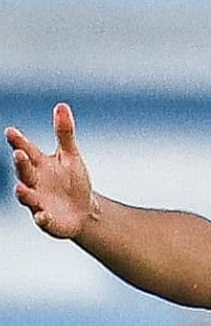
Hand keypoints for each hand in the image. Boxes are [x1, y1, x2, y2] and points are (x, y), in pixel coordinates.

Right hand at [7, 103, 95, 239]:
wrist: (84, 211)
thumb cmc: (73, 181)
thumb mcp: (70, 156)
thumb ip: (64, 133)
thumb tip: (62, 105)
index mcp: (39, 164)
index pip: (26, 150)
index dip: (18, 141)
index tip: (11, 131)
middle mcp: (34, 182)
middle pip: (24, 171)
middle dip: (20, 163)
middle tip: (19, 154)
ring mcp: (39, 201)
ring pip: (27, 196)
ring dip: (24, 192)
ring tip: (22, 188)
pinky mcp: (48, 220)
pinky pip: (42, 219)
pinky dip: (42, 218)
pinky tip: (43, 216)